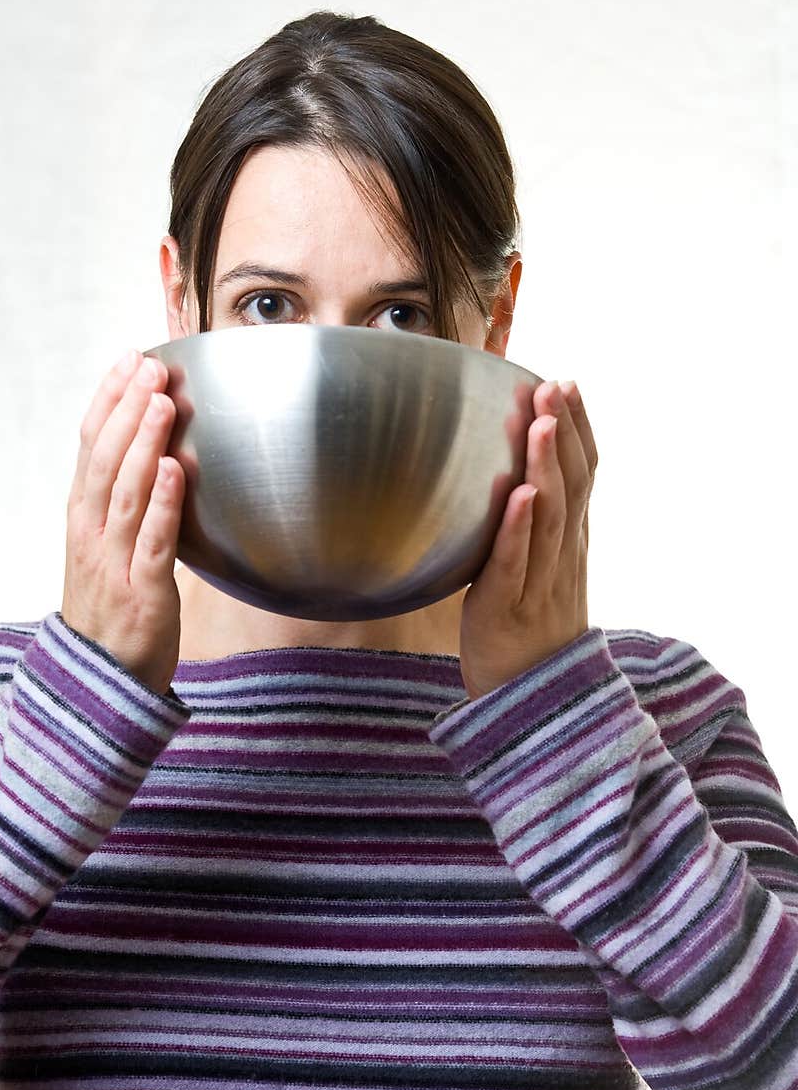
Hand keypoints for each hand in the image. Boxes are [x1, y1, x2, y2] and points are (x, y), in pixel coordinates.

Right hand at [61, 349, 185, 696]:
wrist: (98, 685)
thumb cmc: (113, 611)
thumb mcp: (108, 549)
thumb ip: (128, 506)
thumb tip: (160, 455)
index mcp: (83, 518)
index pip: (89, 445)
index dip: (108, 401)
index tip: (128, 362)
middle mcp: (92, 534)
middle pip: (105, 459)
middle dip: (127, 409)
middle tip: (150, 368)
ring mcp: (113, 563)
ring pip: (126, 493)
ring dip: (145, 444)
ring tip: (163, 403)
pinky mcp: (143, 594)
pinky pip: (153, 543)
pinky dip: (165, 505)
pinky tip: (178, 471)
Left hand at [457, 378, 597, 700]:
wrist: (533, 706)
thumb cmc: (526, 634)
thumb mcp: (538, 572)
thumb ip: (534, 529)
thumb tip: (521, 479)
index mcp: (569, 544)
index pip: (584, 477)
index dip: (578, 430)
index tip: (567, 384)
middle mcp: (562, 558)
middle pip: (572, 487)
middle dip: (564, 433)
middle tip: (555, 386)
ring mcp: (538, 583)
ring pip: (549, 519)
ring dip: (546, 467)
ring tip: (540, 423)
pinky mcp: (506, 610)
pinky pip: (514, 565)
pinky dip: (518, 529)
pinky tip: (519, 496)